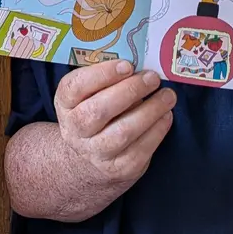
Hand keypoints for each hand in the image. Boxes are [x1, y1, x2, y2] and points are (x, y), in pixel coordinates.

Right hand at [53, 59, 176, 186]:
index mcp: (65, 104)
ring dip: (150, 111)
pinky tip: (166, 115)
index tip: (127, 65)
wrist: (91, 156)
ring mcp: (96, 152)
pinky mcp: (119, 168)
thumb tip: (140, 65)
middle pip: (98, 111)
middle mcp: (75, 130)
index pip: (75, 87)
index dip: (101, 75)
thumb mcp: (90, 93)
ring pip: (123, 132)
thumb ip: (107, 78)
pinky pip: (141, 148)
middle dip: (129, 91)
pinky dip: (158, 129)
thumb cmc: (95, 111)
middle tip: (152, 78)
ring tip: (167, 96)